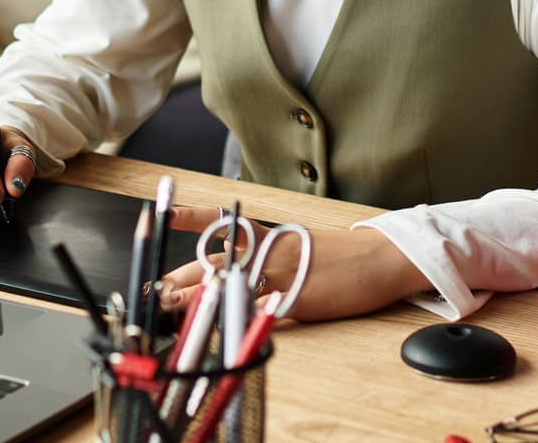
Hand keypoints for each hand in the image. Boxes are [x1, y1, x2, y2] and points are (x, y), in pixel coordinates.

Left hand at [154, 206, 429, 322]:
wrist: (381, 259)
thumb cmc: (339, 255)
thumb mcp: (296, 244)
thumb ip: (262, 253)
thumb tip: (229, 267)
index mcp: (270, 236)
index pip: (223, 224)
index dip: (191, 219)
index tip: (164, 214)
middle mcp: (271, 251)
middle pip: (217, 263)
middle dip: (183, 278)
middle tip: (156, 290)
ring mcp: (284, 275)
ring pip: (233, 285)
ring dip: (201, 299)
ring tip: (173, 307)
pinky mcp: (300, 300)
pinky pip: (264, 310)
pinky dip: (243, 316)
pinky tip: (224, 322)